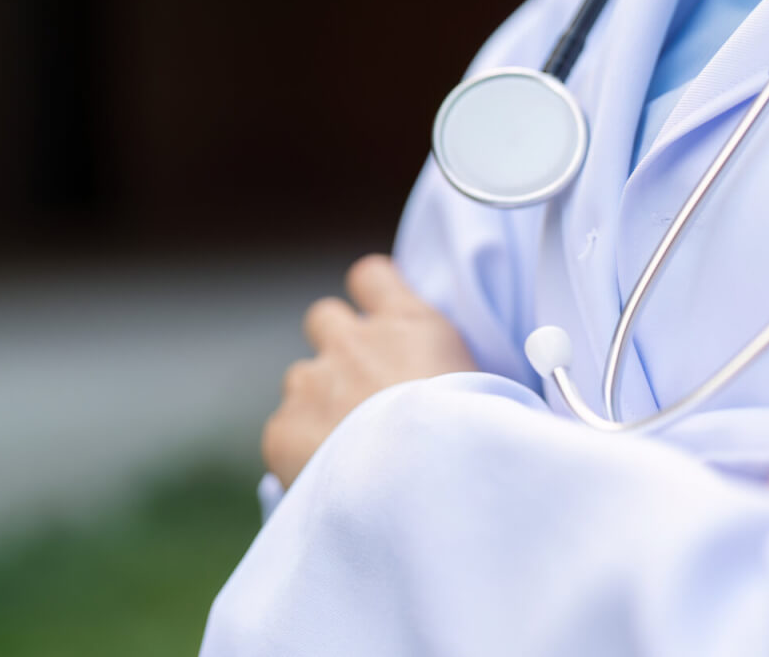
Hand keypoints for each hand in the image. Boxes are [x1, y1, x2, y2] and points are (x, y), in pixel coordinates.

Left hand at [263, 255, 476, 485]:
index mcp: (409, 325)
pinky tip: (334, 479)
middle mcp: (353, 343)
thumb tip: (441, 386)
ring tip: (352, 450)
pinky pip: (284, 431)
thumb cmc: (473, 447)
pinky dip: (300, 451)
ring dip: (317, 405)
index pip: (371, 276)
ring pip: (301, 380)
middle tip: (361, 392)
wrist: (429, 493)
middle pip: (323, 318)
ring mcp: (312, 383)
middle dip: (335, 347)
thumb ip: (446, 369)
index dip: (371, 296)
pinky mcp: (283, 428)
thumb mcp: (486, 389)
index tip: (380, 322)